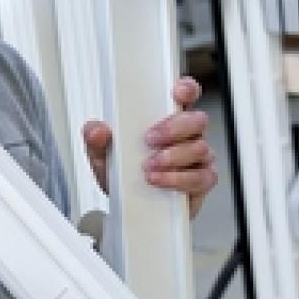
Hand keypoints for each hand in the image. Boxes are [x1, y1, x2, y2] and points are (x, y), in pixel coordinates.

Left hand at [82, 77, 218, 215]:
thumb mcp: (103, 154)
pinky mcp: (202, 181)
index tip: (177, 92)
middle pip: (197, 120)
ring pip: (200, 148)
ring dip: (173, 157)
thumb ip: (96, 139)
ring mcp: (199, 158)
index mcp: (169, 118)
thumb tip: (97, 130)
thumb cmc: (124, 173)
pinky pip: (201, 177)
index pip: (186, 95)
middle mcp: (188, 135)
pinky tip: (160, 181)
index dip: (187, 89)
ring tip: (149, 167)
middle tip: (149, 140)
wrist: (130, 208)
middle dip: (174, 128)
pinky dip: (178, 179)